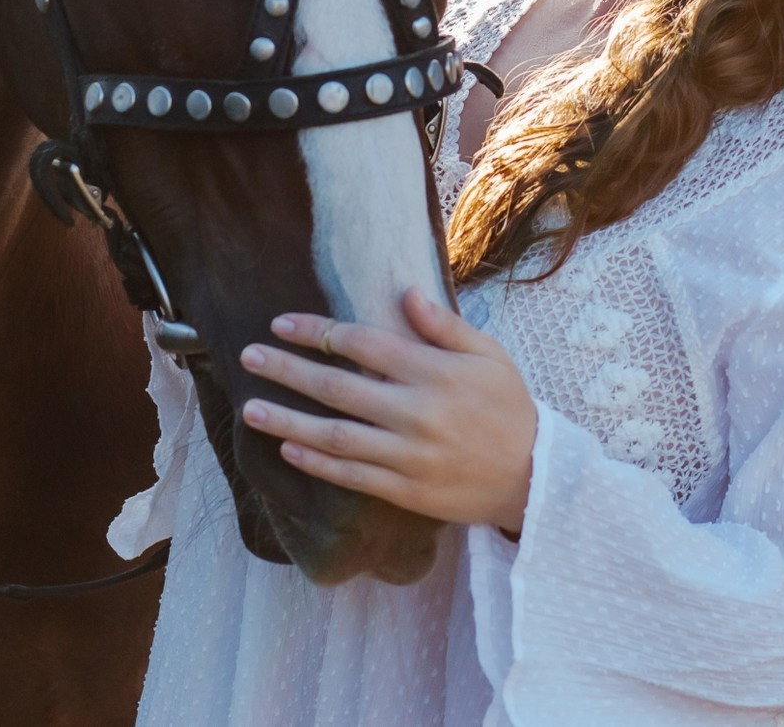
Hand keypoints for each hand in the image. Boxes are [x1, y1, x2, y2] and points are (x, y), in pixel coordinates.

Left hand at [239, 287, 536, 533]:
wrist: (534, 478)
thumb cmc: (509, 408)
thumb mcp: (489, 356)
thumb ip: (445, 325)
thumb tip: (405, 293)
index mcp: (434, 372)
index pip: (362, 344)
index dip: (317, 331)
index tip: (281, 323)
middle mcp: (415, 412)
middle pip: (337, 387)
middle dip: (287, 370)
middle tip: (249, 356)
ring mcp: (408, 455)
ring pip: (334, 436)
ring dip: (288, 422)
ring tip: (251, 409)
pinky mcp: (406, 490)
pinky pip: (351, 476)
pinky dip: (317, 463)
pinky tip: (287, 450)